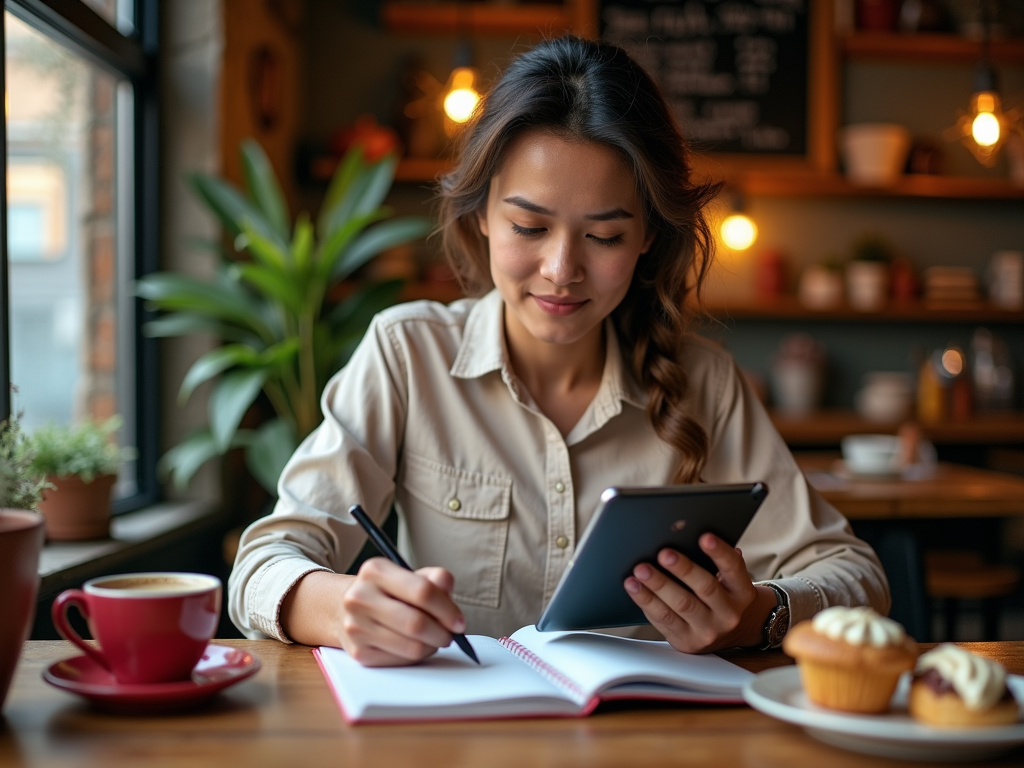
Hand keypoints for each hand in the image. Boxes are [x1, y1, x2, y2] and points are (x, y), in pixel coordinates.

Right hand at [338, 558, 466, 666]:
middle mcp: (360, 597)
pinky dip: (416, 656)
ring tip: (434, 639)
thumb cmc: (386, 591)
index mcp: (375, 571)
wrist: (342, 606)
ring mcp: (355, 626)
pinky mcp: (358, 652)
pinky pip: (401, 661)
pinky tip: (415, 645)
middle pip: (416, 623)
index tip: (459, 622)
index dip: (447, 610)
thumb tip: (447, 589)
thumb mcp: (408, 574)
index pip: (422, 591)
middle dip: (442, 633)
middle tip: (450, 634)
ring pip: (411, 647)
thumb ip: (434, 578)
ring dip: (431, 646)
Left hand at [623, 534, 777, 653]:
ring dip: (658, 585)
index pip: (734, 568)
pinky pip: (663, 619)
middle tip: (664, 553)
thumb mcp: (730, 580)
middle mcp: (729, 614)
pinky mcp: (687, 641)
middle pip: (705, 588)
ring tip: (641, 569)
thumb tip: (690, 536)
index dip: (719, 553)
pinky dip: (646, 601)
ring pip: (681, 605)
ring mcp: (708, 631)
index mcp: (742, 592)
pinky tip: (634, 586)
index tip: (704, 537)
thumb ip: (716, 562)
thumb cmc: (725, 596)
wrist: (733, 634)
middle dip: (683, 569)